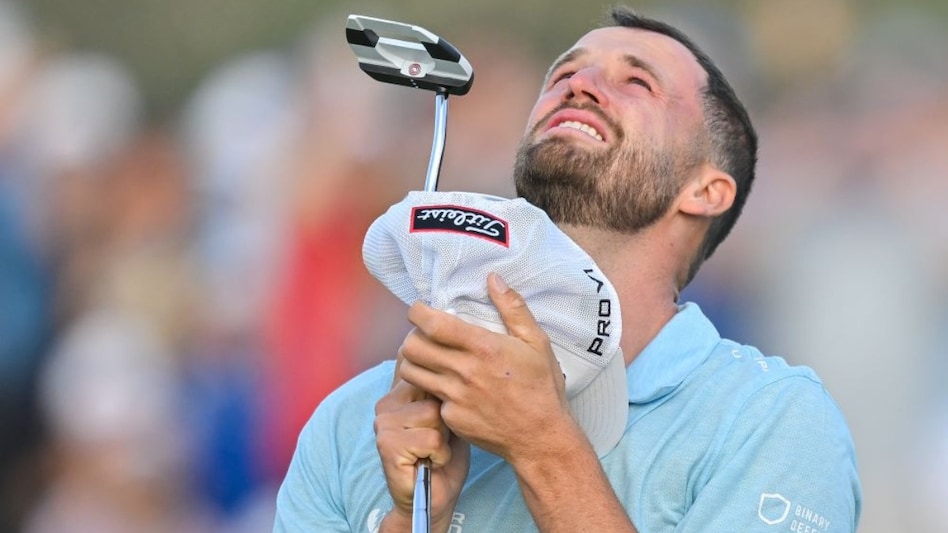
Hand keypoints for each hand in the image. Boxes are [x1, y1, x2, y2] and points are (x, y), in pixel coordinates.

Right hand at [374, 368, 470, 531]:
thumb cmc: (444, 457)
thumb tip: (449, 363)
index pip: (427, 372)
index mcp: (399, 393)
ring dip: (444, 438)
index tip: (442, 421)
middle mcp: (386, 404)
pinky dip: (440, 454)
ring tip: (435, 451)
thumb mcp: (449, 415)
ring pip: (434, 414)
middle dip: (446, 419)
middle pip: (434, 391)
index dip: (445, 397)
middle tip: (438, 440)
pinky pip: (431, 438)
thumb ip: (443, 391)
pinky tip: (431, 462)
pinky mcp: (387, 445)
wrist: (434, 499)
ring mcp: (383, 423)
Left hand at [398, 273, 573, 462]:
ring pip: (411, 372)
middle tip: (423, 335)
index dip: (417, 313)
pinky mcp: (451, 418)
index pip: (433, 324)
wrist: (541, 438)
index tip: (419, 309)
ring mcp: (455, 398)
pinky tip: (446, 386)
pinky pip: (428, 397)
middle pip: (412, 347)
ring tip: (427, 358)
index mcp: (484, 348)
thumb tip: (493, 279)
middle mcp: (464, 372)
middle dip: (412, 335)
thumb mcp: (537, 342)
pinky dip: (431, 389)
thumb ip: (513, 308)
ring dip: (414, 361)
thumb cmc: (542, 388)